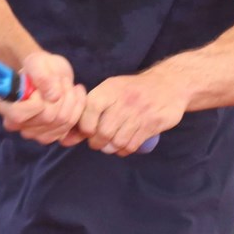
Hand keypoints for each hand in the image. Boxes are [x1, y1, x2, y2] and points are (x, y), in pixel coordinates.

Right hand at [0, 51, 85, 144]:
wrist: (49, 72)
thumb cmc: (38, 67)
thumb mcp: (37, 62)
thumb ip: (41, 76)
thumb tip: (53, 97)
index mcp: (6, 107)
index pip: (18, 114)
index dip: (35, 101)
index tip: (39, 86)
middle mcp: (19, 126)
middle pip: (47, 118)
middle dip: (59, 95)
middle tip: (61, 80)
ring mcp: (36, 133)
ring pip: (63, 121)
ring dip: (71, 99)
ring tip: (67, 84)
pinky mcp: (53, 135)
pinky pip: (71, 124)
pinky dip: (78, 106)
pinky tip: (75, 93)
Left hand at [70, 66, 186, 155]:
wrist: (168, 84)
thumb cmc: (131, 90)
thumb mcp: (110, 92)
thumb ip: (88, 113)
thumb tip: (65, 138)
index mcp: (109, 90)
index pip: (88, 111)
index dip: (84, 127)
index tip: (88, 131)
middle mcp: (123, 100)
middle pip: (103, 131)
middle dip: (97, 142)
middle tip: (98, 142)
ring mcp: (139, 112)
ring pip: (117, 141)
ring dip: (111, 147)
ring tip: (110, 144)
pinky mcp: (152, 124)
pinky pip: (132, 145)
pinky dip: (124, 150)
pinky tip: (123, 145)